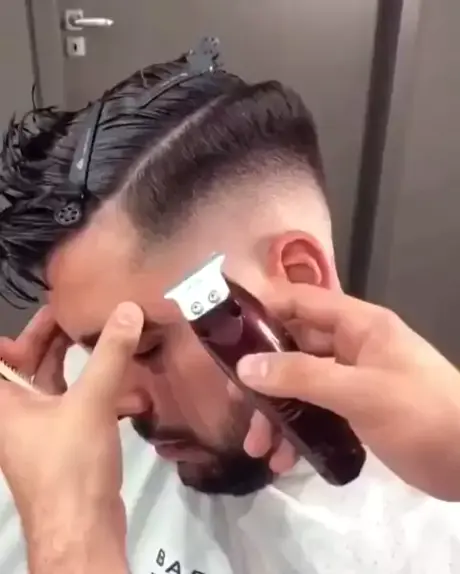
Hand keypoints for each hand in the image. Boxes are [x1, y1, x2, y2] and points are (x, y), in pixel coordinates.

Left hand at [0, 302, 143, 572]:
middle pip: (30, 366)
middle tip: (84, 316)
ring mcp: (43, 431)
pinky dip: (100, 396)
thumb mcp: (90, 402)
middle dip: (56, 341)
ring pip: (58, 387)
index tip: (53, 313)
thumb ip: (110, 354)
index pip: (0, 357)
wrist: (83, 531)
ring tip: (112, 343)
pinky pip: (79, 408)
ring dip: (83, 367)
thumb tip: (128, 308)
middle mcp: (17, 414)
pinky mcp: (68, 446)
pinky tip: (132, 393)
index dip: (19, 334)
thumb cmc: (71, 462)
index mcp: (6, 402)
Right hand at [237, 284, 459, 500]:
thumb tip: (246, 367)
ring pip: (301, 384)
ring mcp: (353, 378)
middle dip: (263, 375)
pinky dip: (298, 432)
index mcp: (357, 325)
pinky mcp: (356, 409)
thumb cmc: (420, 413)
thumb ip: (302, 376)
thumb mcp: (359, 392)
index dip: (263, 308)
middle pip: (294, 347)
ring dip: (277, 413)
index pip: (301, 302)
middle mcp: (351, 345)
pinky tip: (285, 460)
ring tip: (258, 447)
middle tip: (235, 402)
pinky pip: (316, 411)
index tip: (225, 329)